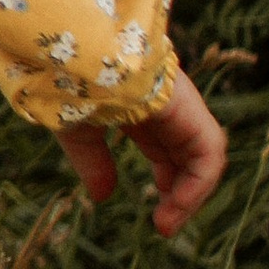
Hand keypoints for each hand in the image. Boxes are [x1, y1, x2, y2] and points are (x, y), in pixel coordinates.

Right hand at [61, 66, 226, 239]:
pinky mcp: (188, 107)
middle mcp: (163, 102)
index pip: (164, 146)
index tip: (156, 217)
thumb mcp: (74, 128)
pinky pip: (208, 152)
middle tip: (164, 223)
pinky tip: (177, 206)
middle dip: (179, 190)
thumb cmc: (60, 78)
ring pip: (201, 154)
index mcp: (136, 102)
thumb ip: (92, 161)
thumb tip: (103, 197)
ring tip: (168, 222)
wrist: (67, 45)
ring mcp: (178, 102)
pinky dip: (197, 183)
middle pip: (185, 152)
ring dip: (190, 193)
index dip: (166, 180)